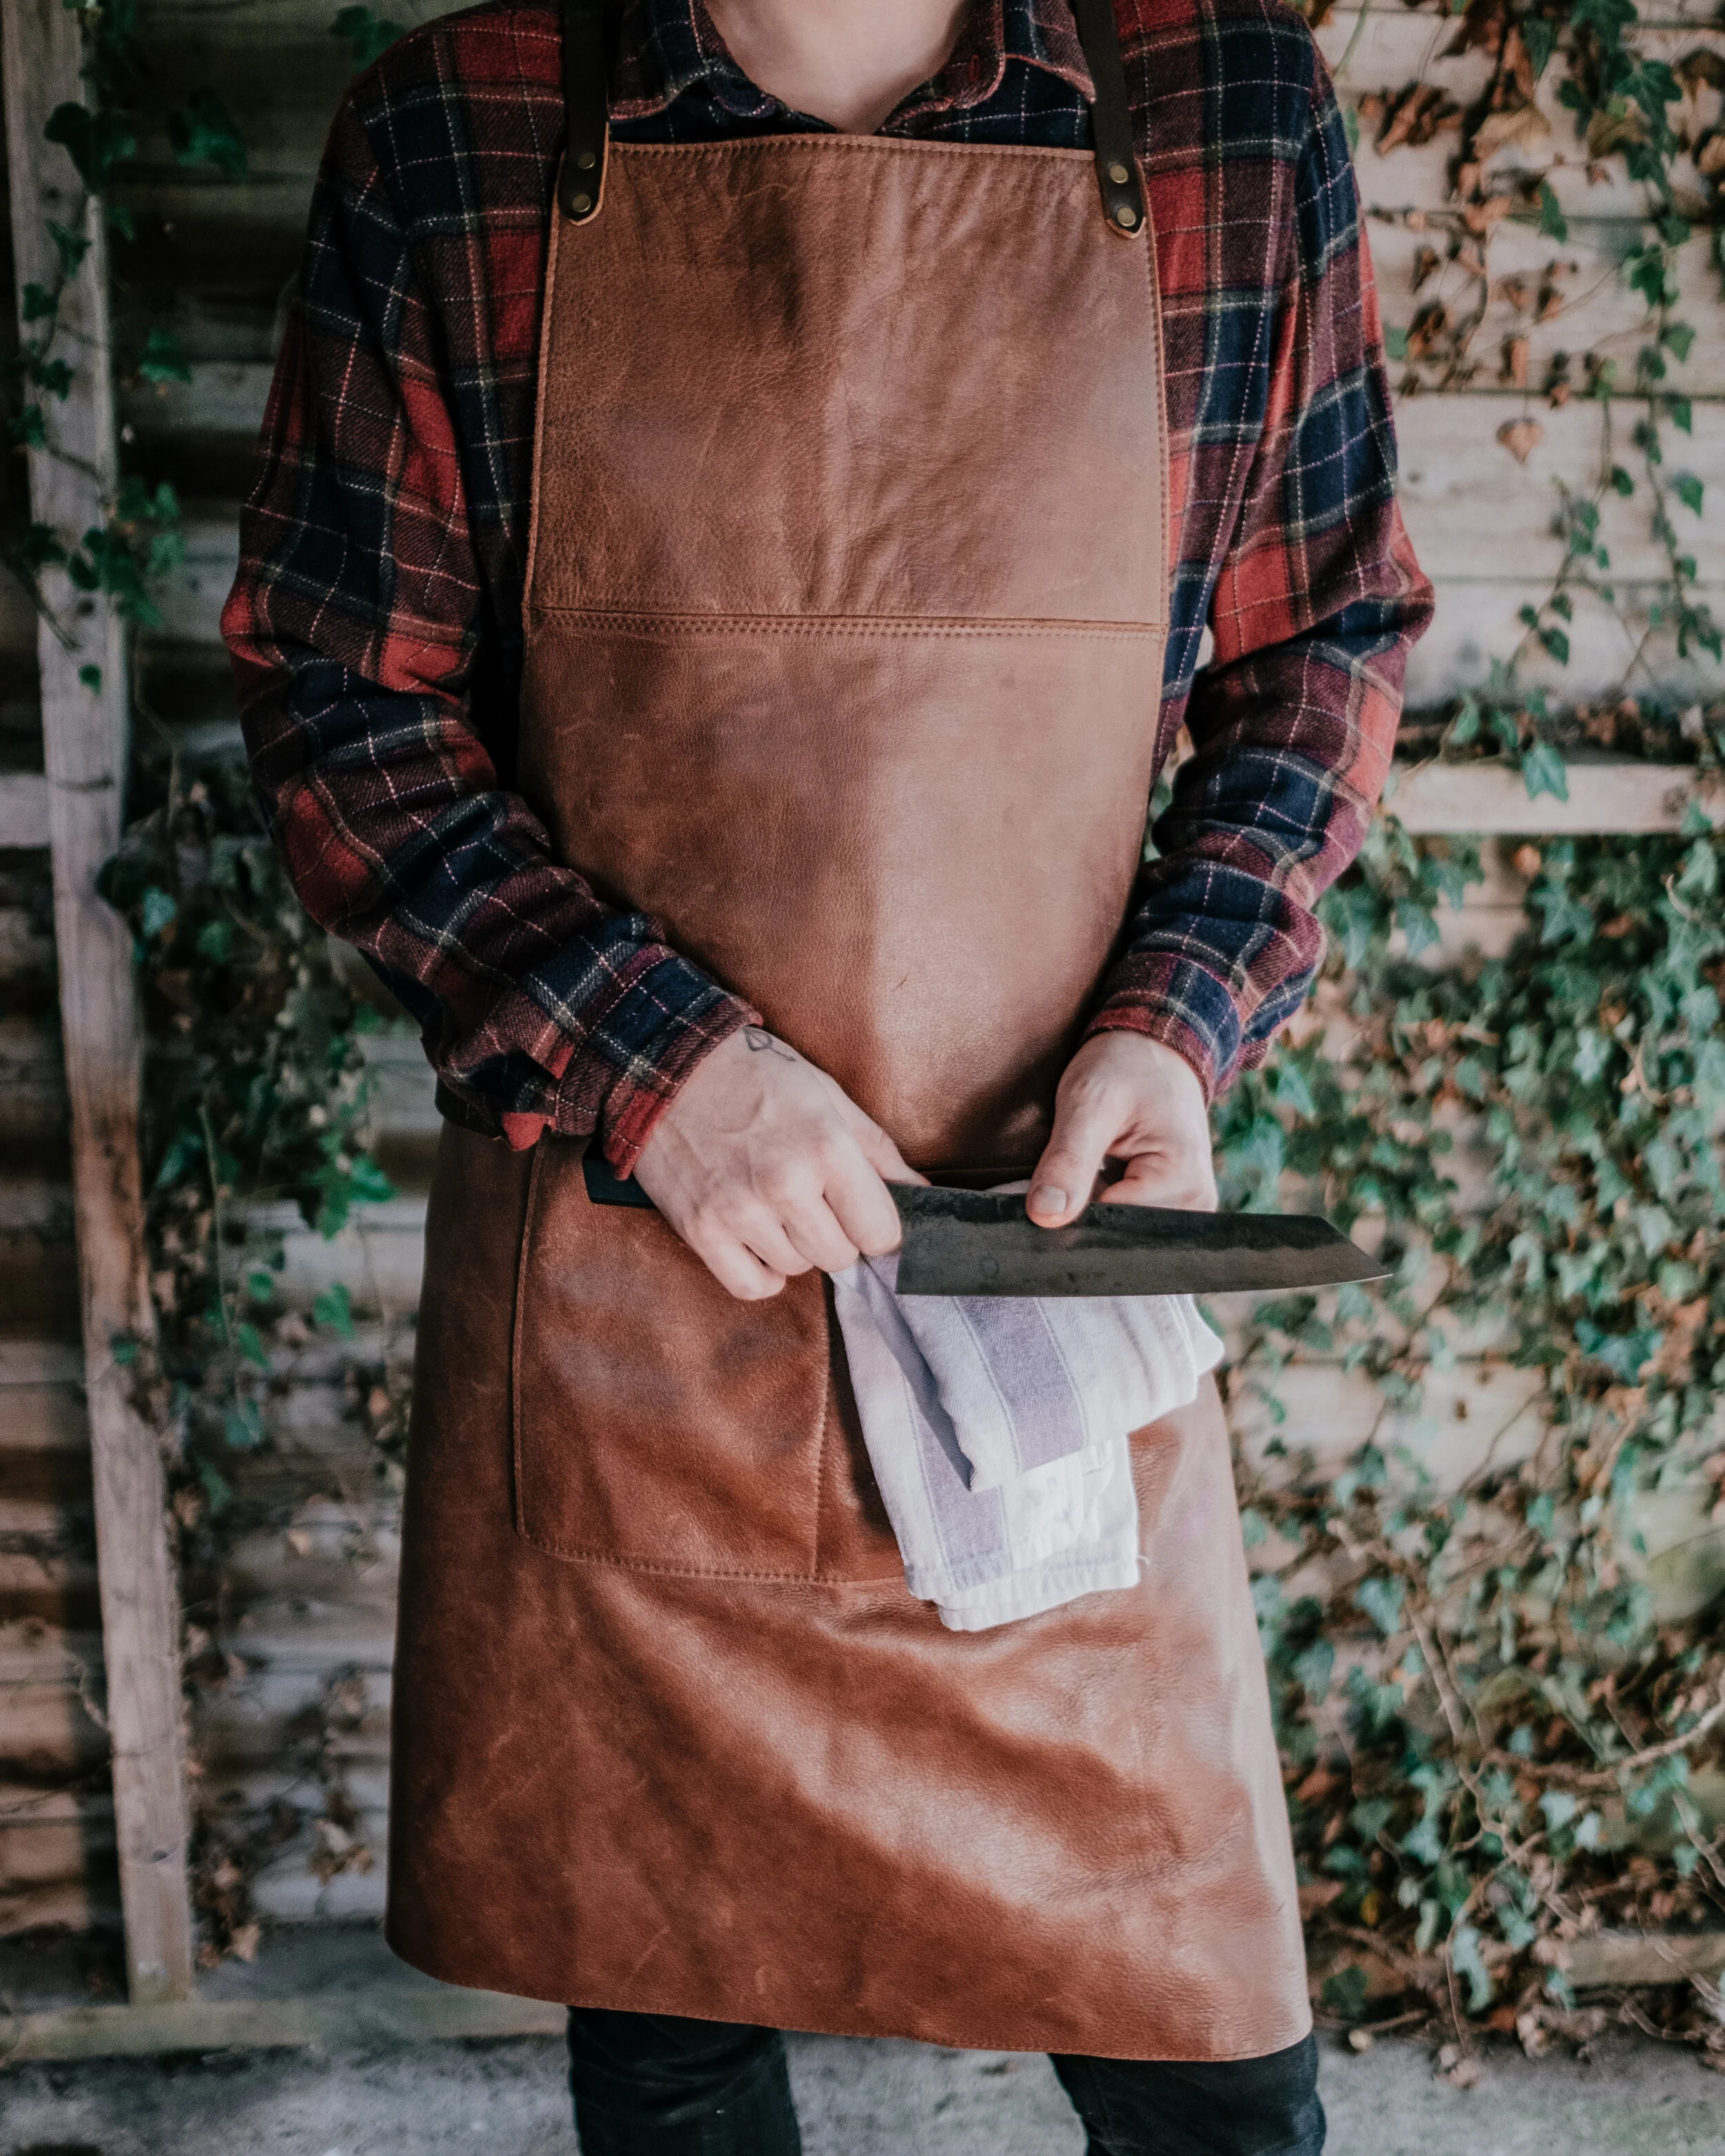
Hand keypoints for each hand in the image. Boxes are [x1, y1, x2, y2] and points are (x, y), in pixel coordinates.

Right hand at [632, 1026, 924, 1300]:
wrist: (668, 1065)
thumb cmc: (757, 1076)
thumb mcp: (829, 1097)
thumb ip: (879, 1152)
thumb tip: (922, 1194)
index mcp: (826, 1149)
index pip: (880, 1233)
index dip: (878, 1226)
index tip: (864, 1212)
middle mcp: (784, 1186)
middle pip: (840, 1258)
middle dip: (838, 1235)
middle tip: (818, 1203)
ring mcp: (739, 1212)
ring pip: (797, 1269)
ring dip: (797, 1247)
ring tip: (780, 1207)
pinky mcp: (700, 1230)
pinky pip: (751, 1285)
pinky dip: (764, 1273)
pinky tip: (762, 1242)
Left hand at [1026, 1033, 1215, 1226]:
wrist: (1153, 1047)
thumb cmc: (1125, 1065)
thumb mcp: (1088, 1103)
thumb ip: (1068, 1161)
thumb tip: (1046, 1215)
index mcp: (1184, 1182)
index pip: (1112, 1226)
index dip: (1073, 1208)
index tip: (1057, 1180)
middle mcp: (1196, 1204)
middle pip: (1120, 1231)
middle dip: (1085, 1207)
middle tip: (1075, 1162)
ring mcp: (1188, 1207)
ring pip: (1120, 1228)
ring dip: (1094, 1203)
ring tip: (1093, 1162)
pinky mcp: (1174, 1204)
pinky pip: (1129, 1218)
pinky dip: (1105, 1200)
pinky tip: (1102, 1173)